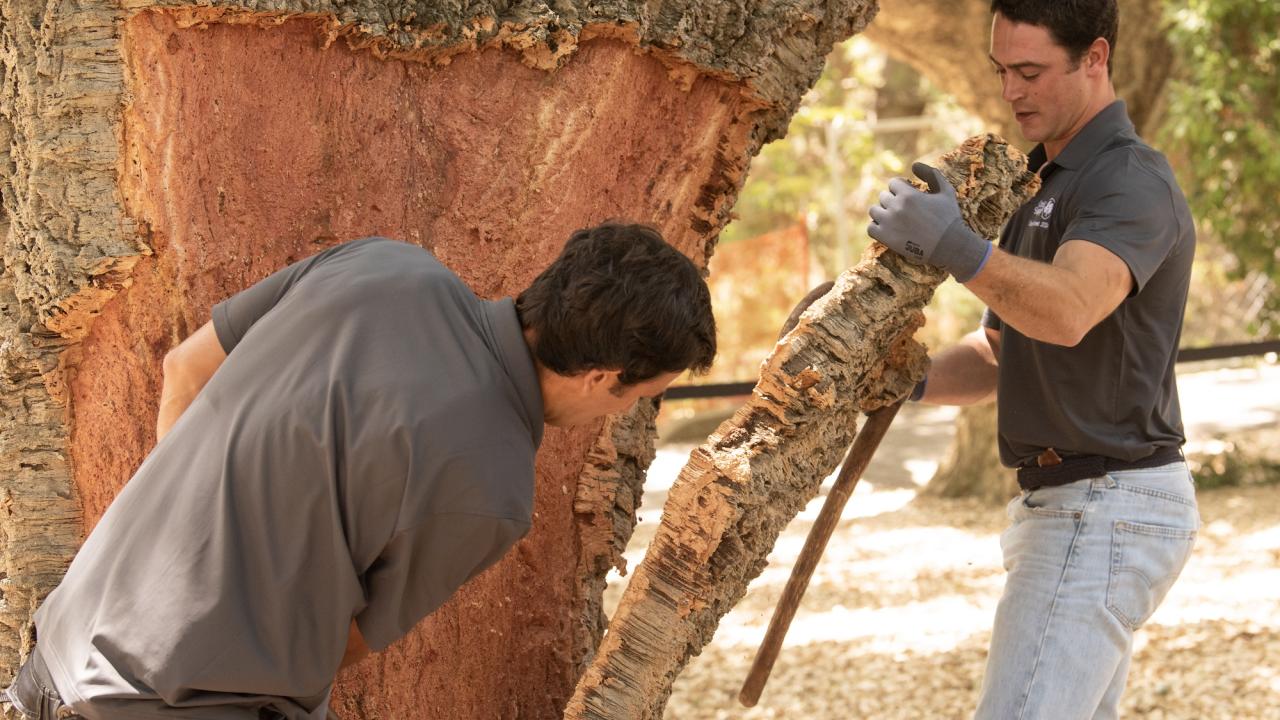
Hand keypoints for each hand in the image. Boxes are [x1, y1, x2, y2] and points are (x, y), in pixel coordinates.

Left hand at [867, 163, 992, 281]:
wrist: (949, 246)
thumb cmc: (949, 218)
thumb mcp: (946, 191)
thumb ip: (932, 174)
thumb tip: (913, 164)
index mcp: (908, 194)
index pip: (893, 183)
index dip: (901, 189)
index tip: (910, 198)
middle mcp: (896, 207)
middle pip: (883, 196)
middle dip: (893, 201)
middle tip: (906, 212)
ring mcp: (888, 223)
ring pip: (874, 210)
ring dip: (882, 213)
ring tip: (895, 220)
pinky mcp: (885, 238)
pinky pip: (870, 227)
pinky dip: (877, 227)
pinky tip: (889, 230)